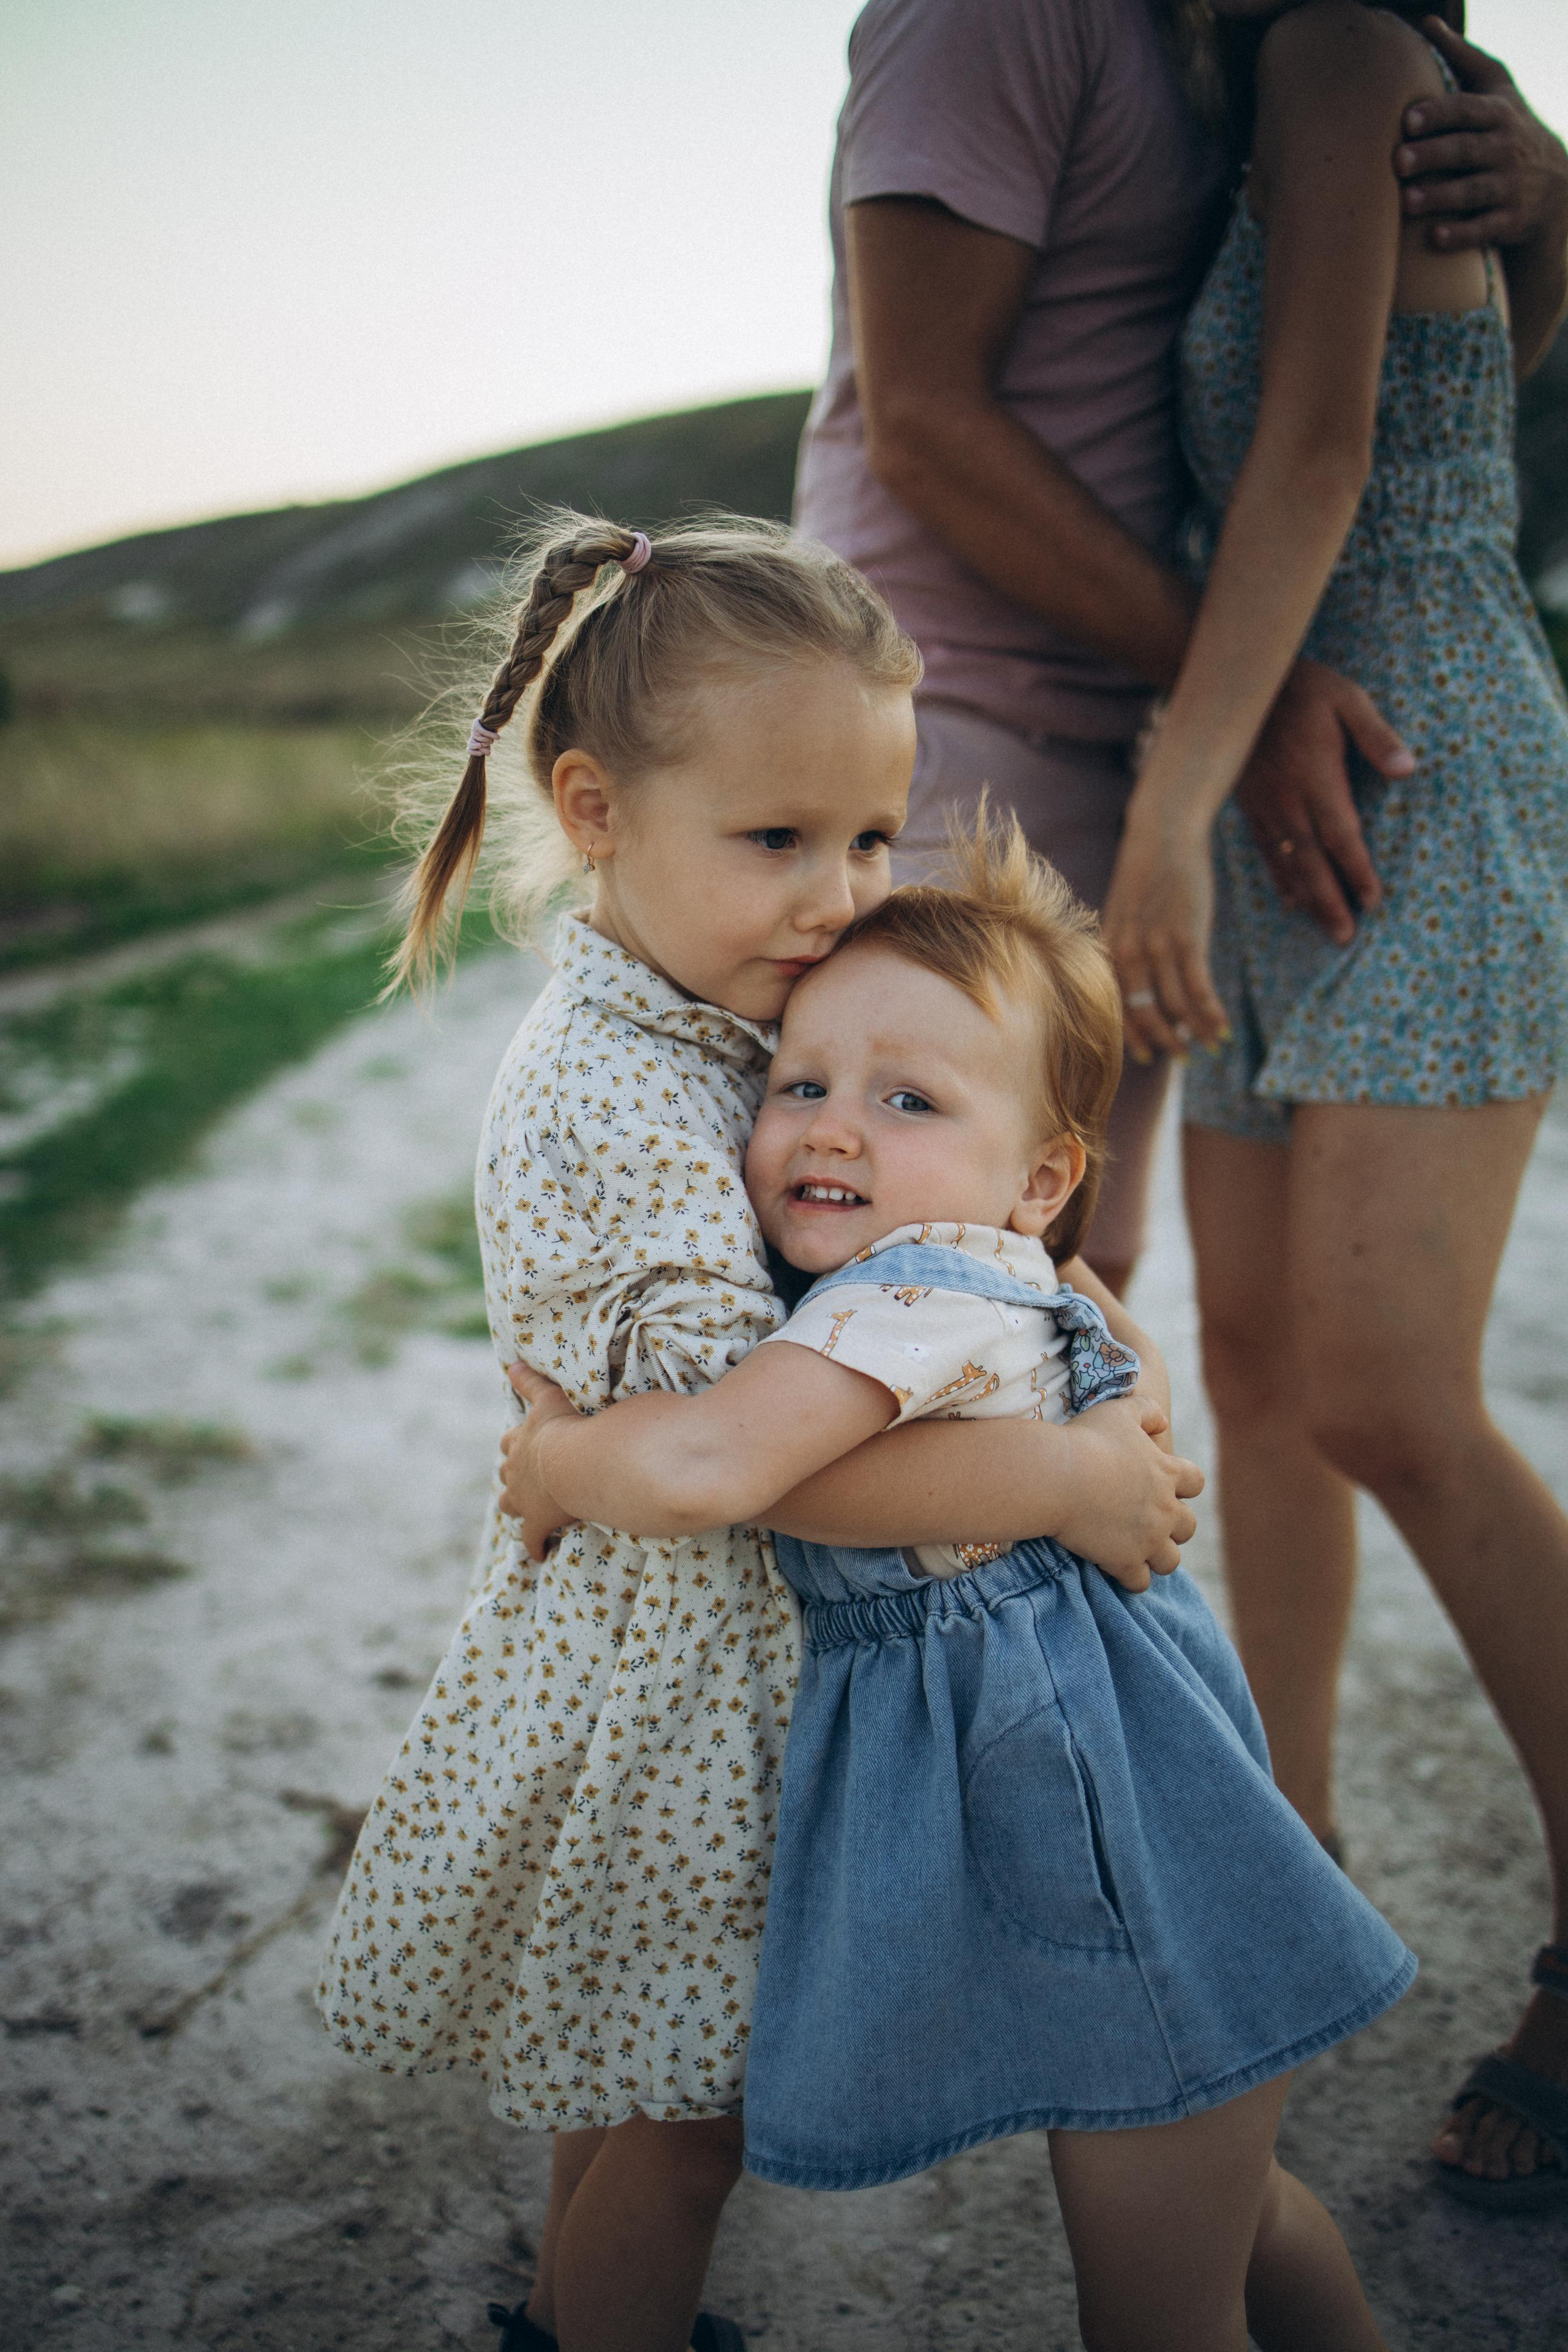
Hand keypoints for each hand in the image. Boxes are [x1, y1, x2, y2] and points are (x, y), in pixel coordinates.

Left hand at [501, 1362, 580, 1561]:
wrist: (573, 1462)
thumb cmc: (565, 1427)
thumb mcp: (547, 1397)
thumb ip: (529, 1381)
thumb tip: (511, 1363)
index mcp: (518, 1442)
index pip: (509, 1442)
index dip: (514, 1444)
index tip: (519, 1445)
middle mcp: (515, 1471)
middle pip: (506, 1474)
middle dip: (512, 1474)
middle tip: (523, 1477)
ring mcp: (524, 1499)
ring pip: (511, 1504)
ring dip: (516, 1505)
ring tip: (525, 1510)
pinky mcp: (537, 1522)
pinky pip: (531, 1539)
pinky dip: (534, 1545)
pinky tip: (539, 1553)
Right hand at [1053, 1395, 1202, 1592]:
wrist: (1058, 1477)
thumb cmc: (1086, 1439)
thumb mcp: (1120, 1411)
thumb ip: (1147, 1411)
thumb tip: (1163, 1422)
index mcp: (1167, 1473)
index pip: (1196, 1483)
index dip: (1183, 1485)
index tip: (1163, 1486)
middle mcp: (1165, 1509)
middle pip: (1188, 1527)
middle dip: (1172, 1527)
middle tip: (1148, 1522)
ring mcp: (1148, 1538)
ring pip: (1171, 1561)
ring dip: (1157, 1557)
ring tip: (1137, 1552)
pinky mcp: (1125, 1561)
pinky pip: (1140, 1582)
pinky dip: (1131, 1578)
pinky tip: (1115, 1568)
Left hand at [1102, 807, 1224, 1062]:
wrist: (1163, 832)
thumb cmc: (1147, 872)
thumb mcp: (1124, 912)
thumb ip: (1127, 946)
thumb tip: (1143, 983)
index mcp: (1111, 948)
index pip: (1116, 1006)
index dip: (1132, 1035)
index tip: (1145, 1055)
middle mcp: (1129, 952)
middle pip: (1145, 1014)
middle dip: (1164, 1041)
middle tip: (1180, 1057)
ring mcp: (1158, 946)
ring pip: (1175, 1006)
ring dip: (1194, 1033)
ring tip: (1208, 1046)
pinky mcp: (1188, 937)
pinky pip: (1199, 988)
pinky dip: (1211, 1014)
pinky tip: (1222, 1028)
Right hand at [1234, 659, 1411, 944]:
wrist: (1240, 686)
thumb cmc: (1303, 689)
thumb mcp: (1347, 698)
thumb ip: (1376, 735)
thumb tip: (1408, 768)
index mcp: (1315, 777)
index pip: (1340, 834)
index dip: (1356, 870)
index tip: (1372, 900)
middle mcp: (1289, 801)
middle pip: (1312, 860)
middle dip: (1330, 901)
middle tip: (1345, 937)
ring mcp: (1267, 807)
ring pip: (1289, 862)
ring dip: (1308, 899)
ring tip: (1324, 930)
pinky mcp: (1251, 807)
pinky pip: (1267, 851)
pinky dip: (1280, 878)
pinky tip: (1291, 901)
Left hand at [1397, 22, 1567, 252]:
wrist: (1556, 183)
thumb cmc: (1508, 128)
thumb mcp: (1496, 89)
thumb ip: (1462, 58)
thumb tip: (1427, 22)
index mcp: (1498, 114)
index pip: (1467, 110)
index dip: (1439, 114)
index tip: (1408, 120)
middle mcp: (1506, 148)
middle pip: (1466, 150)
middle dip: (1432, 155)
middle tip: (1396, 162)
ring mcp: (1511, 186)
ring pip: (1473, 191)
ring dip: (1440, 197)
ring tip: (1406, 202)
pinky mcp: (1512, 221)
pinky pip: (1486, 229)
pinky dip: (1462, 234)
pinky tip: (1435, 238)